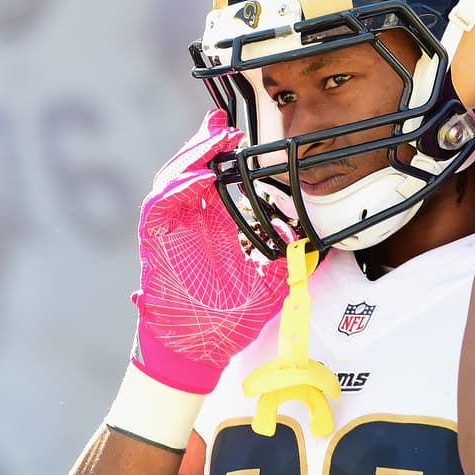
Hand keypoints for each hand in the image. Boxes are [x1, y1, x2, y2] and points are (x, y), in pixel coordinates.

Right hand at [133, 110, 289, 393]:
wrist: (197, 350)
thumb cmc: (228, 322)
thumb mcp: (271, 287)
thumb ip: (292, 262)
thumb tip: (320, 243)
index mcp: (214, 227)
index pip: (216, 180)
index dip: (224, 155)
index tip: (243, 137)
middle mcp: (189, 223)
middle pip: (191, 169)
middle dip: (206, 144)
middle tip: (224, 124)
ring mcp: (170, 230)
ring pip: (173, 179)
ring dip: (192, 157)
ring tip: (214, 141)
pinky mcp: (154, 241)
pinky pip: (160, 205)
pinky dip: (178, 188)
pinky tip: (200, 177)